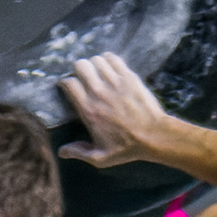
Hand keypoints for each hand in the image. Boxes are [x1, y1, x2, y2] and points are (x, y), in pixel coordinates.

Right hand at [57, 54, 175, 168]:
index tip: (68, 87)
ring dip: (94, 65)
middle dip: (79, 70)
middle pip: (81, 66)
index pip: (69, 84)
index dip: (66, 83)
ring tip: (98, 73)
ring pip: (96, 60)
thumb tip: (62, 152)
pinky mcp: (130, 77)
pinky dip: (109, 60)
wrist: (155, 136)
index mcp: (89, 110)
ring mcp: (115, 83)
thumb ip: (79, 153)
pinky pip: (113, 58)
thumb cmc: (127, 148)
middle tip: (84, 78)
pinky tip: (110, 69)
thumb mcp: (100, 157)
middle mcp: (99, 93)